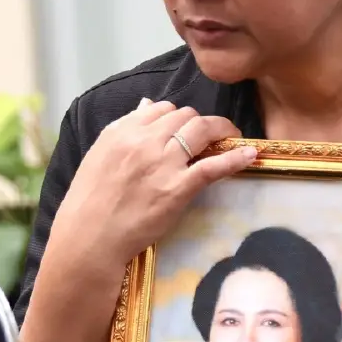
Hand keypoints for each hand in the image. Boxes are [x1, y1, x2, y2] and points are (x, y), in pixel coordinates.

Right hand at [47, 98, 256, 278]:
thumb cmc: (90, 201)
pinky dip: (235, 157)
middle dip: (199, 123)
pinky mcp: (178, 188)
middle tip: (208, 136)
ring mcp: (164, 163)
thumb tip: (147, 104)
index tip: (183, 128)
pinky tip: (251, 154)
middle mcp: (144, 141)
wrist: (90, 237)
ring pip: (201, 130)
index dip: (176, 117)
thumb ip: (125, 128)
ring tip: (232, 136)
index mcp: (123, 131)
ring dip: (221, 129)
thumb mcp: (100, 154)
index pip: (161, 108)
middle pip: (185, 116)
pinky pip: (213, 166)